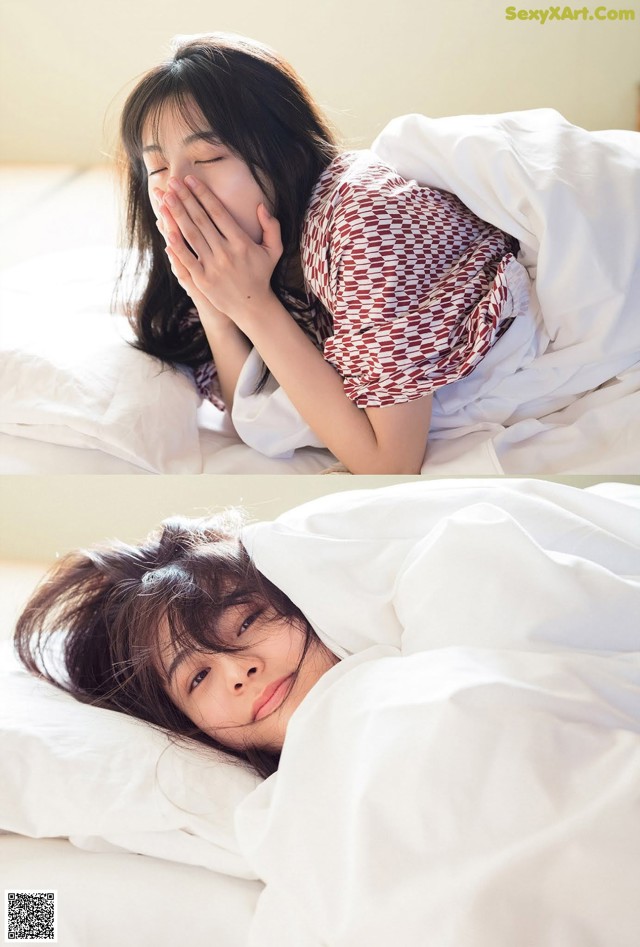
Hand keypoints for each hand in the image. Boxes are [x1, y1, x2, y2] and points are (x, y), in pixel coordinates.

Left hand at [158, 177, 282, 325]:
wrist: (252, 306)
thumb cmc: (261, 274)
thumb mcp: (274, 250)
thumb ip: (271, 227)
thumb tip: (261, 205)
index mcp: (241, 242)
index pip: (218, 213)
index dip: (203, 194)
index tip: (190, 180)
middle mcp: (226, 253)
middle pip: (201, 220)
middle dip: (185, 199)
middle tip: (172, 182)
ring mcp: (213, 267)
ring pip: (191, 236)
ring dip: (177, 216)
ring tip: (165, 198)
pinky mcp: (203, 280)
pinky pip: (187, 259)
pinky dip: (176, 245)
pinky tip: (166, 230)